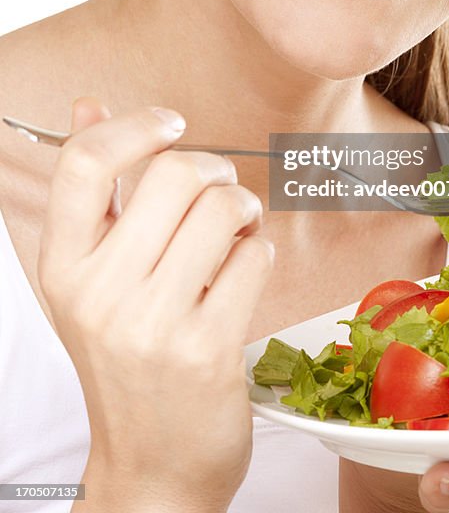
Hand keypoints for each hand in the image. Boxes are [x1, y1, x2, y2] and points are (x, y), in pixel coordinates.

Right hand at [39, 97, 273, 511]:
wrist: (152, 467)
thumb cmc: (126, 359)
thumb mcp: (92, 279)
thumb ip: (93, 192)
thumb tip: (88, 105)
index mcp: (65, 267)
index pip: (84, 165)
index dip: (134, 127)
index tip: (171, 124)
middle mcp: (99, 293)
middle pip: (173, 174)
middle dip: (214, 171)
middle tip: (220, 193)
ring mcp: (152, 324)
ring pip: (223, 208)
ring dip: (244, 210)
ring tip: (237, 233)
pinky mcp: (207, 350)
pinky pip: (255, 256)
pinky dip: (259, 252)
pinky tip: (244, 274)